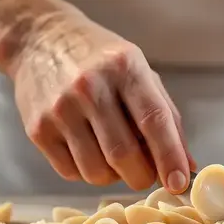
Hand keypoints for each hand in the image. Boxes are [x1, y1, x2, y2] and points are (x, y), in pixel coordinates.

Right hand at [9, 9, 193, 192]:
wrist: (40, 40)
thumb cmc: (99, 59)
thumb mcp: (140, 72)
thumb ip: (167, 117)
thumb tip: (186, 166)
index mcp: (125, 67)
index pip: (153, 120)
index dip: (169, 157)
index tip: (179, 183)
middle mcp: (90, 87)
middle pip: (124, 154)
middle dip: (142, 176)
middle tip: (146, 174)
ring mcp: (60, 109)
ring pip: (96, 171)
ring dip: (114, 177)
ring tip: (115, 158)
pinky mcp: (38, 128)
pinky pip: (71, 172)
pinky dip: (87, 173)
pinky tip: (89, 151)